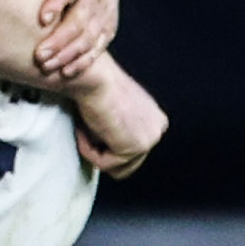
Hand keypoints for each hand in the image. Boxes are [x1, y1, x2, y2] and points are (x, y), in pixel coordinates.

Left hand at [33, 0, 120, 80]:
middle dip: (59, 40)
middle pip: (79, 20)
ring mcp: (104, 15)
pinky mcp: (108, 31)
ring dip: (67, 55)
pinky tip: (65, 72)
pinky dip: (82, 62)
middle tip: (39, 56)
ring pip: (88, 39)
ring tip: (47, 66)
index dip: (56, 3)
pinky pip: (97, 49)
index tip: (42, 19)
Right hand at [61, 61, 166, 177]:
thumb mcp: (115, 110)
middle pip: (127, 165)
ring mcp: (150, 140)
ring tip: (87, 128)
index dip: (107, 145)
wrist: (94, 77)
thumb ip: (119, 128)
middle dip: (104, 152)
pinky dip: (89, 150)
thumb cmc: (96, 86)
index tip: (94, 126)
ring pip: (116, 168)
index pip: (132, 152)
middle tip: (88, 130)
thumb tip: (105, 146)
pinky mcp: (136, 147)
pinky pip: (105, 164)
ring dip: (95, 152)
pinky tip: (86, 128)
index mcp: (156, 120)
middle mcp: (158, 130)